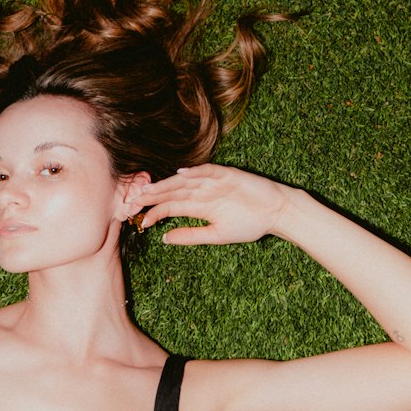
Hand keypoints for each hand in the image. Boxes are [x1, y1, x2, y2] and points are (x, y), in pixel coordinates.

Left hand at [132, 165, 292, 245]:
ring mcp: (214, 182)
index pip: (171, 207)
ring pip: (185, 180)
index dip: (156, 212)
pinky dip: (196, 171)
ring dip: (167, 184)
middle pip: (173, 191)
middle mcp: (203, 192)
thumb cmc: (250, 223)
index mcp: (199, 206)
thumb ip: (192, 236)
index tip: (142, 222)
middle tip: (134, 200)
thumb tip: (165, 239)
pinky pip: (209, 171)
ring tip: (150, 189)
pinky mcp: (228, 174)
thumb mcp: (217, 235)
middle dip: (154, 195)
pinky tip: (181, 174)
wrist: (276, 211)